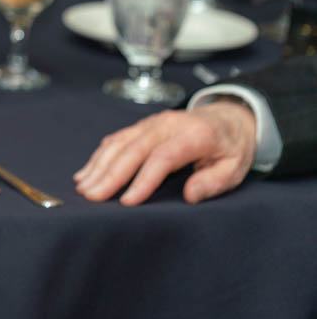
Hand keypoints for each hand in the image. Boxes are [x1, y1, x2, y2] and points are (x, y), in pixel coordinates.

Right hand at [74, 101, 257, 205]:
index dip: (143, 180)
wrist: (229, 116)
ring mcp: (151, 123)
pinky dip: (98, 157)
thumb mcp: (235, 167)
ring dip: (98, 166)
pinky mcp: (141, 125)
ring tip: (83, 187)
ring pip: (119, 143)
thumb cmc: (231, 147)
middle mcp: (167, 125)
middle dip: (110, 174)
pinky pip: (115, 139)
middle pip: (133, 149)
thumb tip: (189, 195)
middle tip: (92, 196)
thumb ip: (214, 181)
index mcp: (194, 135)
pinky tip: (86, 173)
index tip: (128, 202)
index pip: (162, 157)